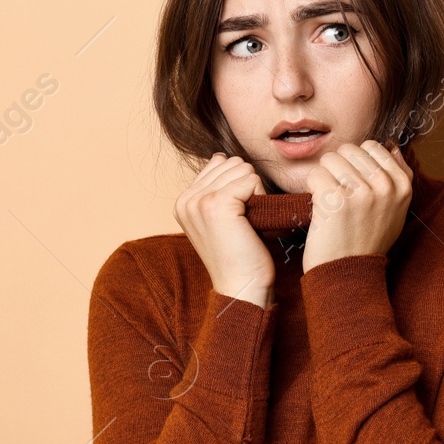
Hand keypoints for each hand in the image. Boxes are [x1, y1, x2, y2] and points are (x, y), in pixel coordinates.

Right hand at [174, 153, 274, 307]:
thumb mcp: (220, 217)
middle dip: (247, 186)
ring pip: (242, 169)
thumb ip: (216, 186)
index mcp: (183, 201)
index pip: (219, 163)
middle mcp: (185, 199)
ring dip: (254, 192)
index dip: (238, 185)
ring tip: (247, 222)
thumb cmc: (240, 255)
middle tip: (243, 220)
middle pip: (232, 163)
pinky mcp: (217, 204)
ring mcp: (198, 201)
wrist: (242, 286)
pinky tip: (252, 223)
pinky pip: (251, 180)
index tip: (236, 217)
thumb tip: (219, 156)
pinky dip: (260, 199)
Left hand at [301, 140, 412, 273]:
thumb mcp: (396, 209)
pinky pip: (315, 174)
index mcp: (402, 186)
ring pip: (330, 159)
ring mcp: (361, 193)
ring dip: (324, 177)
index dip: (356, 163)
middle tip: (340, 194)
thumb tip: (391, 144)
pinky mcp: (336, 201)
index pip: (372, 147)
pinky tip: (320, 206)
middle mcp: (385, 187)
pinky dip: (311, 189)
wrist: (349, 274)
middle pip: (349, 150)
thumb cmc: (368, 240)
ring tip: (330, 200)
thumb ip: (397, 176)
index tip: (355, 184)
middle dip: (338, 168)